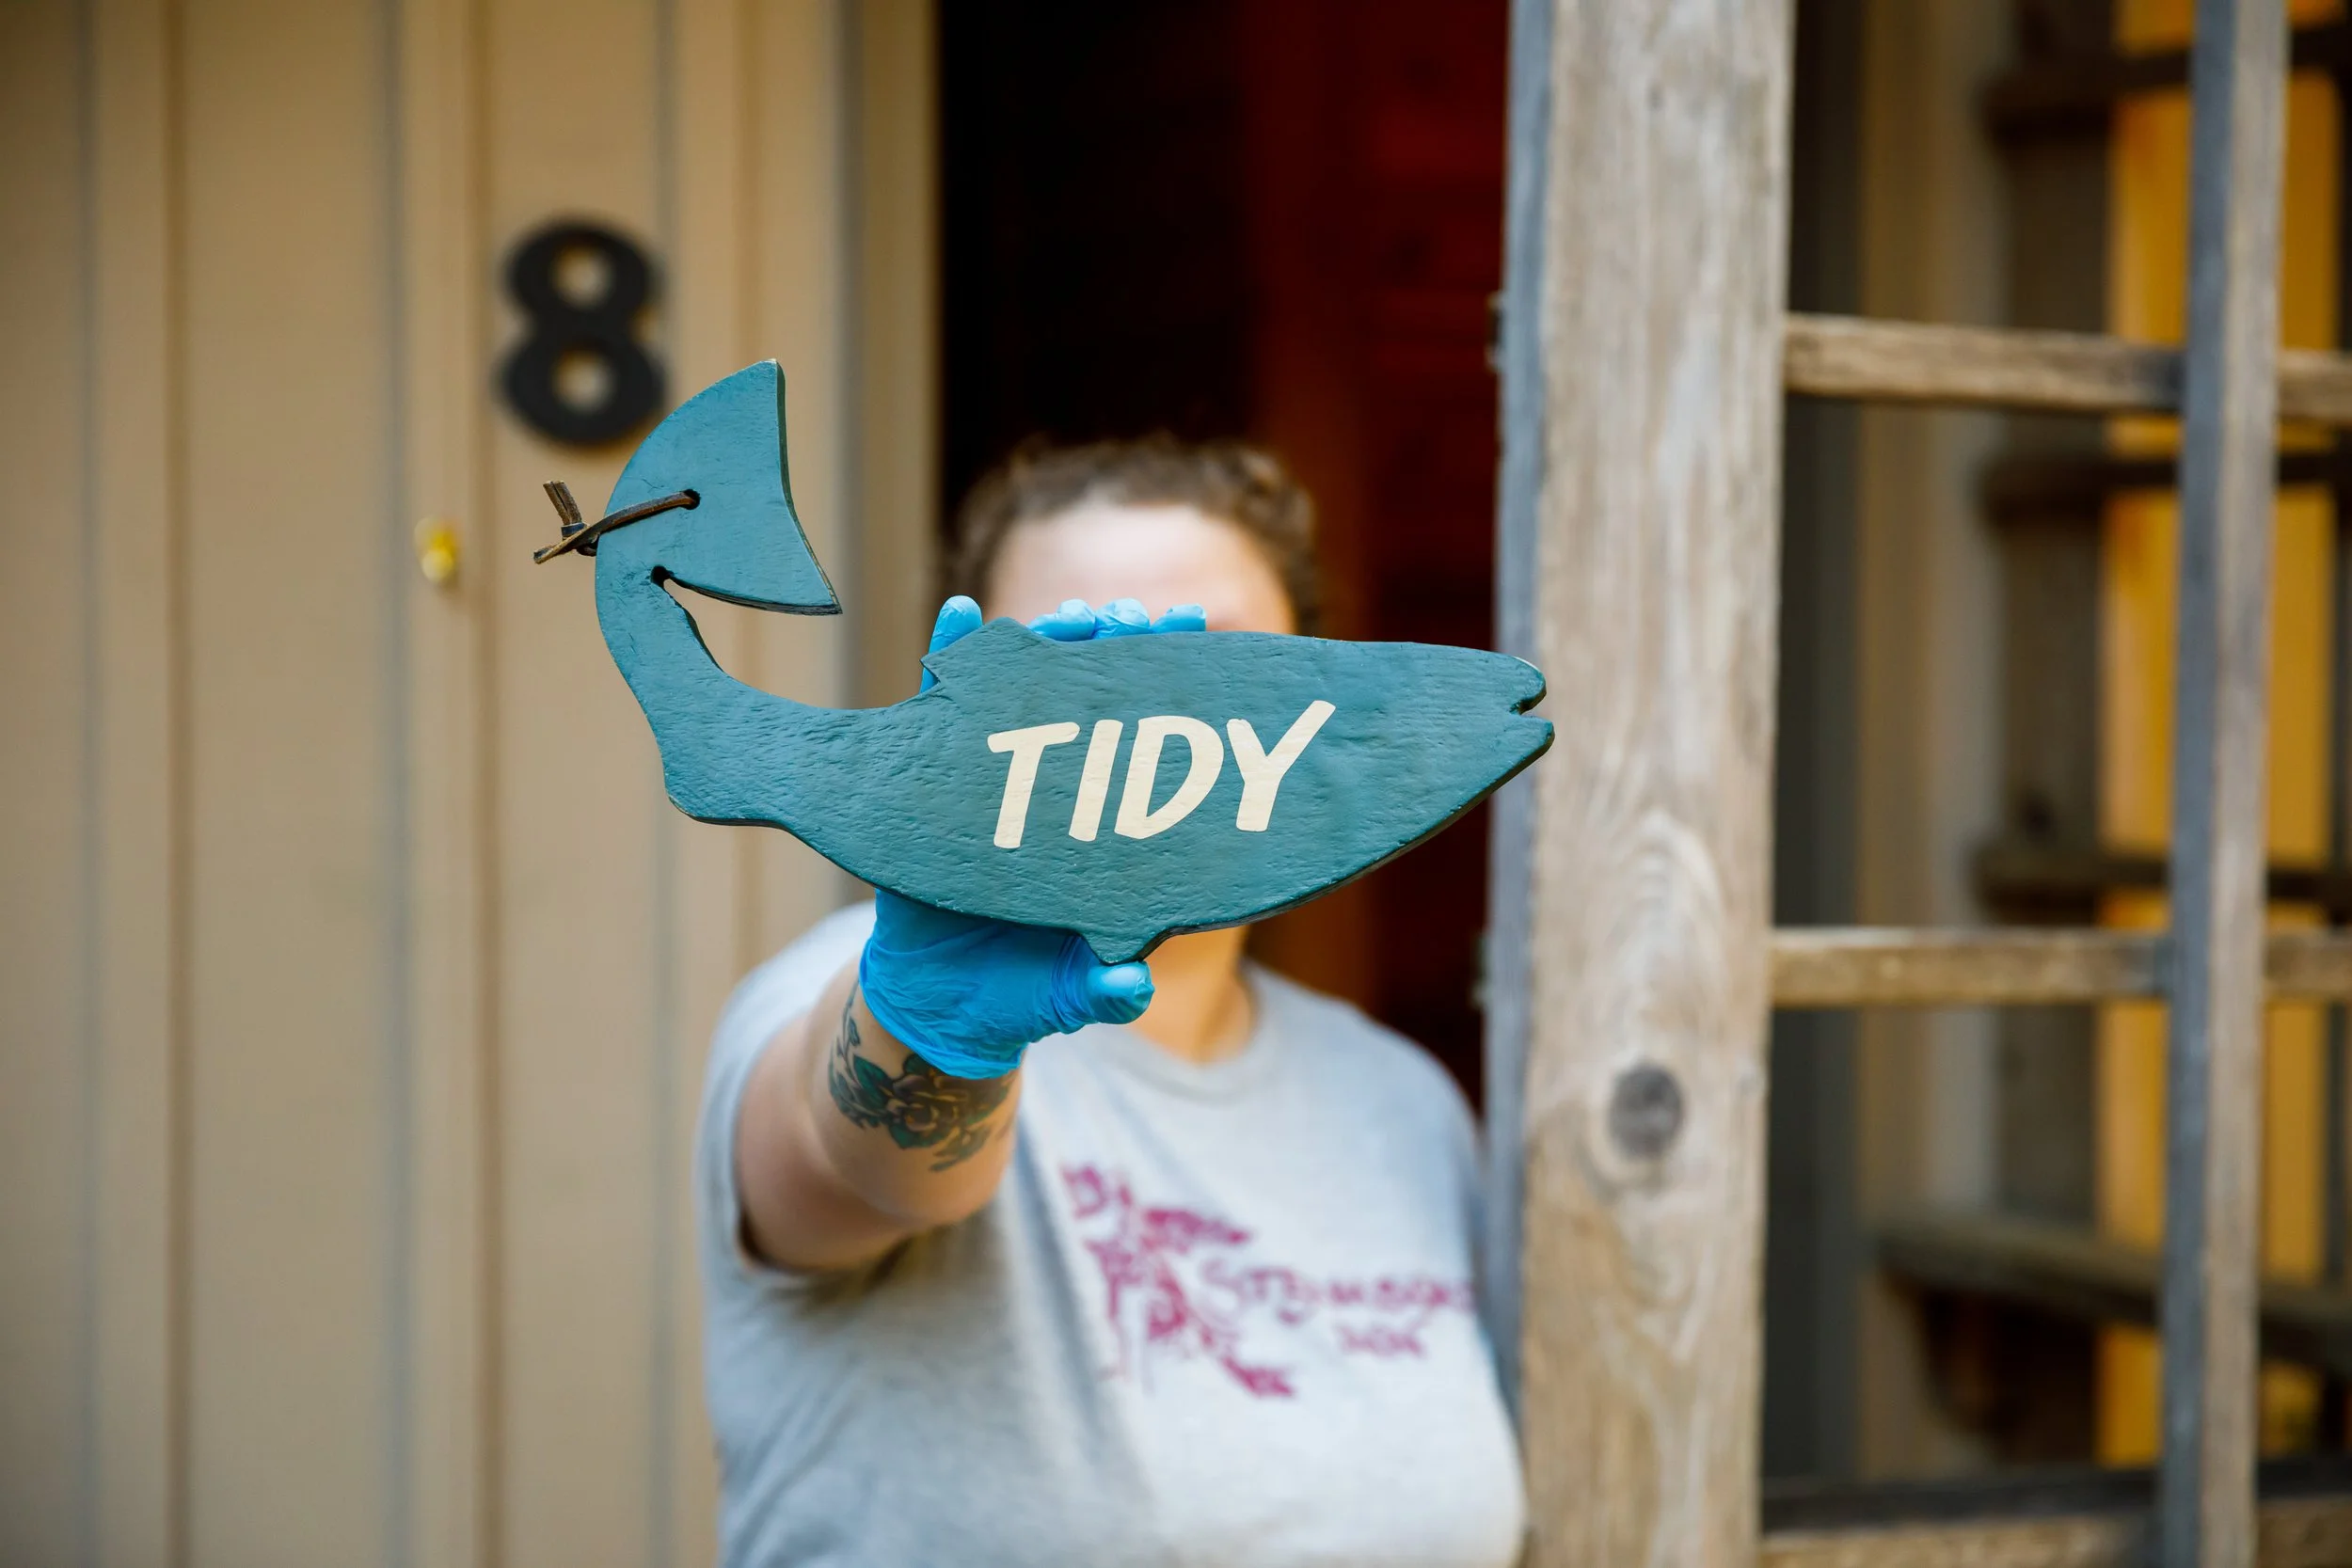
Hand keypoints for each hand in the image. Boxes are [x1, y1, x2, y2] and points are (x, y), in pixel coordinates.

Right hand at [859, 594, 1207, 1078]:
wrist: (943, 1007)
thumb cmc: (1021, 993)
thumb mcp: (1065, 994)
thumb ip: (1099, 990)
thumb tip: (1132, 988)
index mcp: (1099, 831)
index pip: (1139, 745)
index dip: (1168, 692)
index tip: (1195, 639)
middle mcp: (1052, 793)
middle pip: (1084, 703)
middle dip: (1108, 653)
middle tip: (1129, 615)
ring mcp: (993, 782)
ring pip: (1021, 695)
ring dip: (1043, 647)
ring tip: (1070, 617)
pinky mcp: (933, 786)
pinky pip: (940, 715)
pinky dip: (947, 661)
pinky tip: (961, 615)